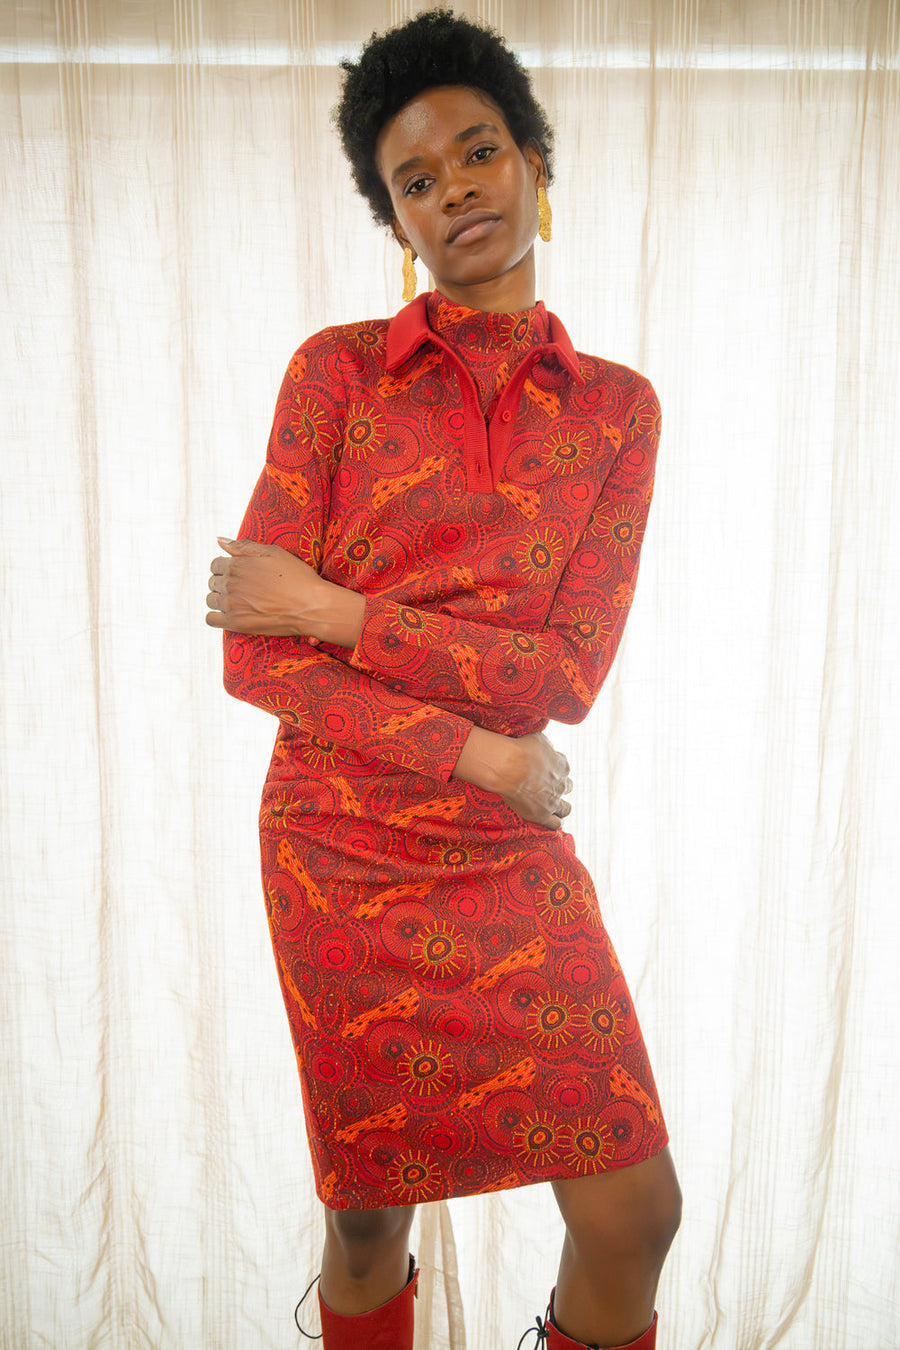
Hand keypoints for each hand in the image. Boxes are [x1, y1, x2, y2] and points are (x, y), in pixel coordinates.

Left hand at [205, 537, 323, 636]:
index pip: (215, 564)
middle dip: (224, 583)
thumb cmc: (296, 577)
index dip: (227, 567)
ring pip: (211, 600)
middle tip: (244, 588)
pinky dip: (216, 616)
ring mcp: (232, 605)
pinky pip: (210, 619)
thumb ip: (244, 546)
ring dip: (220, 599)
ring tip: (239, 601)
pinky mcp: (236, 623)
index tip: (240, 574)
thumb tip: (219, 540)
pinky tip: (230, 614)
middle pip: (213, 582)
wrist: (311, 607)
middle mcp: (230, 584)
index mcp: (237, 565)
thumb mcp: (273, 553)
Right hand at [453, 727, 572, 830]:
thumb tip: (546, 748)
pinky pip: (555, 824)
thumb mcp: (539, 739)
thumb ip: (547, 746)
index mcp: (562, 766)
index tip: (543, 769)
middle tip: (545, 786)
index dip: (554, 769)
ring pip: (565, 809)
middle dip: (558, 787)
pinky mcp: (542, 816)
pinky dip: (554, 823)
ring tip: (552, 807)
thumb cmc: (520, 749)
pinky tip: (550, 821)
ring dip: (561, 807)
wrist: (508, 767)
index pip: (563, 768)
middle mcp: (561, 784)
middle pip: (566, 787)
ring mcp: (553, 801)